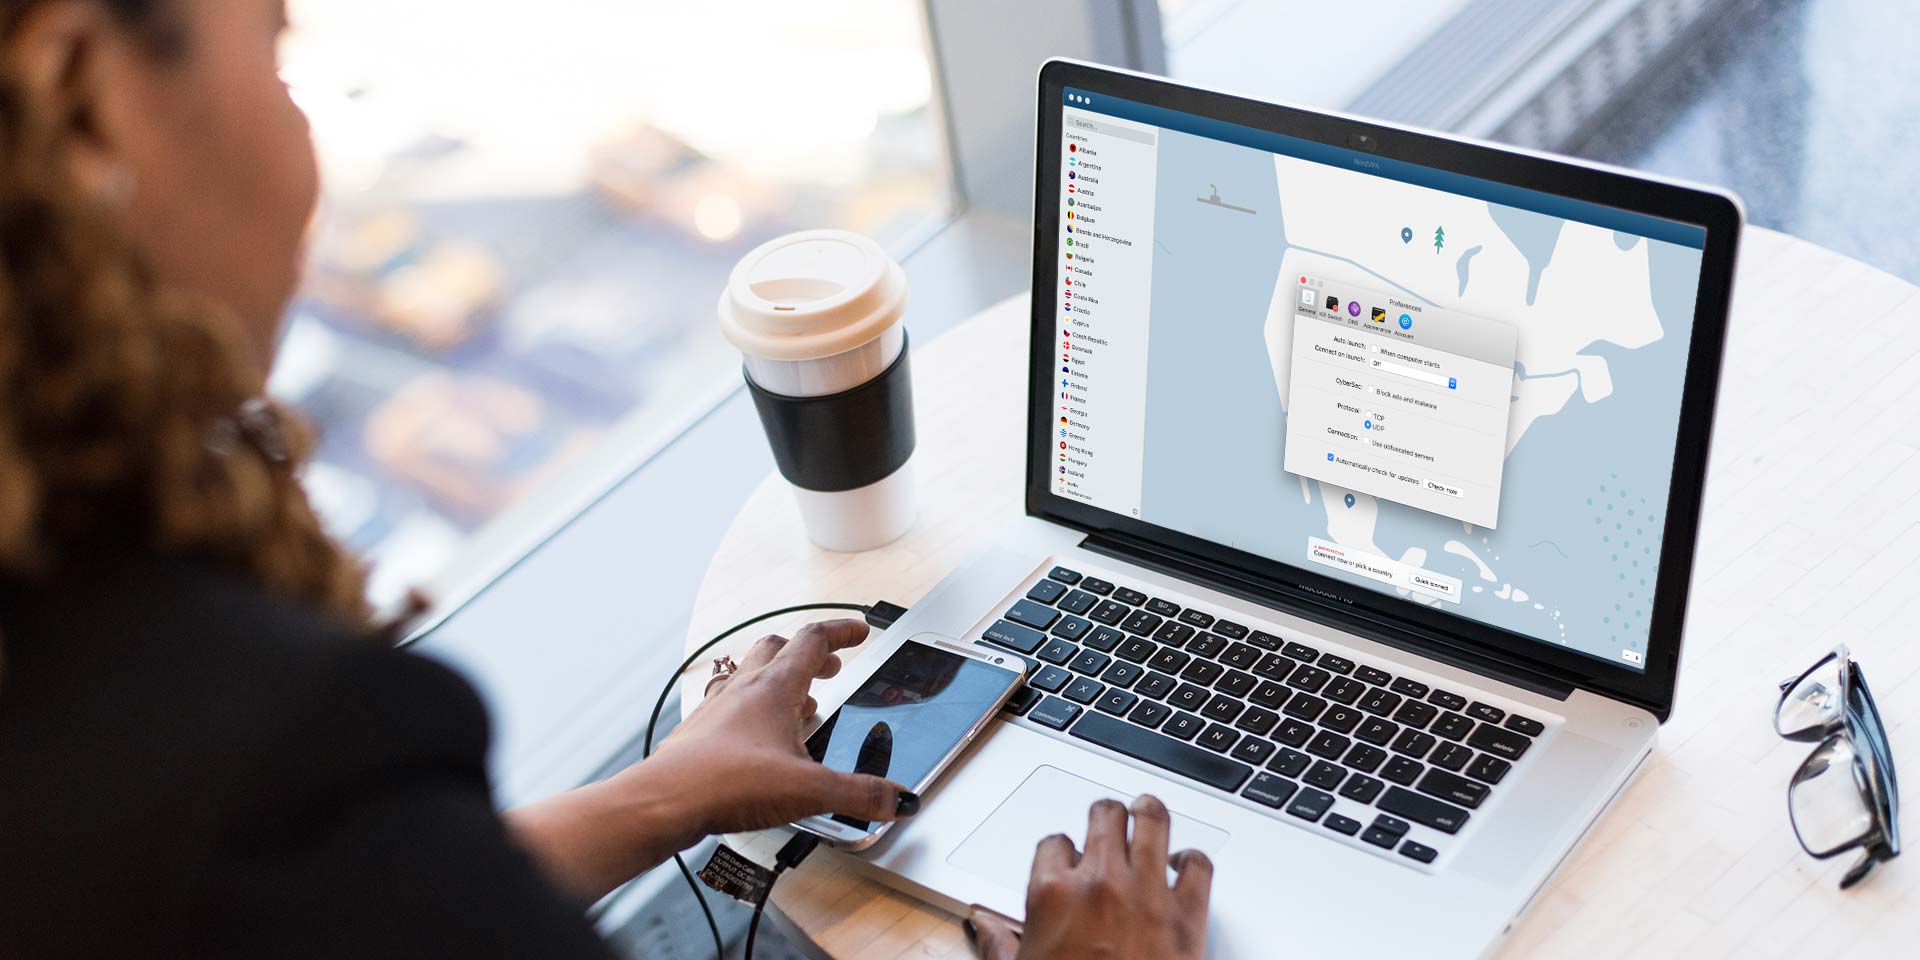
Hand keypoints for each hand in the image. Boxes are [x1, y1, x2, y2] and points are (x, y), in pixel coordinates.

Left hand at [639, 618, 917, 839]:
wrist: (665, 801)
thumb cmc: (727, 783)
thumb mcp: (809, 790)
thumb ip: (859, 794)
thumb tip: (897, 798)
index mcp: (774, 688)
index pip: (813, 640)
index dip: (841, 632)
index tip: (859, 631)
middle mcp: (744, 689)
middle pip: (777, 648)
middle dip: (808, 653)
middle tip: (830, 667)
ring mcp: (718, 709)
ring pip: (750, 674)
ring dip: (779, 680)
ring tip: (800, 705)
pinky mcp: (701, 734)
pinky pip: (730, 706)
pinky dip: (752, 711)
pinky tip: (760, 740)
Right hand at [967, 796, 1211, 959]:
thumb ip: (1000, 944)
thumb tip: (984, 927)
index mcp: (1053, 894)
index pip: (1054, 844)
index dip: (1063, 850)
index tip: (1068, 858)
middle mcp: (1099, 883)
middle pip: (1105, 815)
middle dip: (1106, 816)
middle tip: (1110, 821)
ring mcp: (1146, 893)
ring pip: (1152, 821)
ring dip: (1149, 814)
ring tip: (1148, 812)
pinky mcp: (1187, 914)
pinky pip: (1198, 865)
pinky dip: (1193, 859)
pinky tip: (1185, 862)